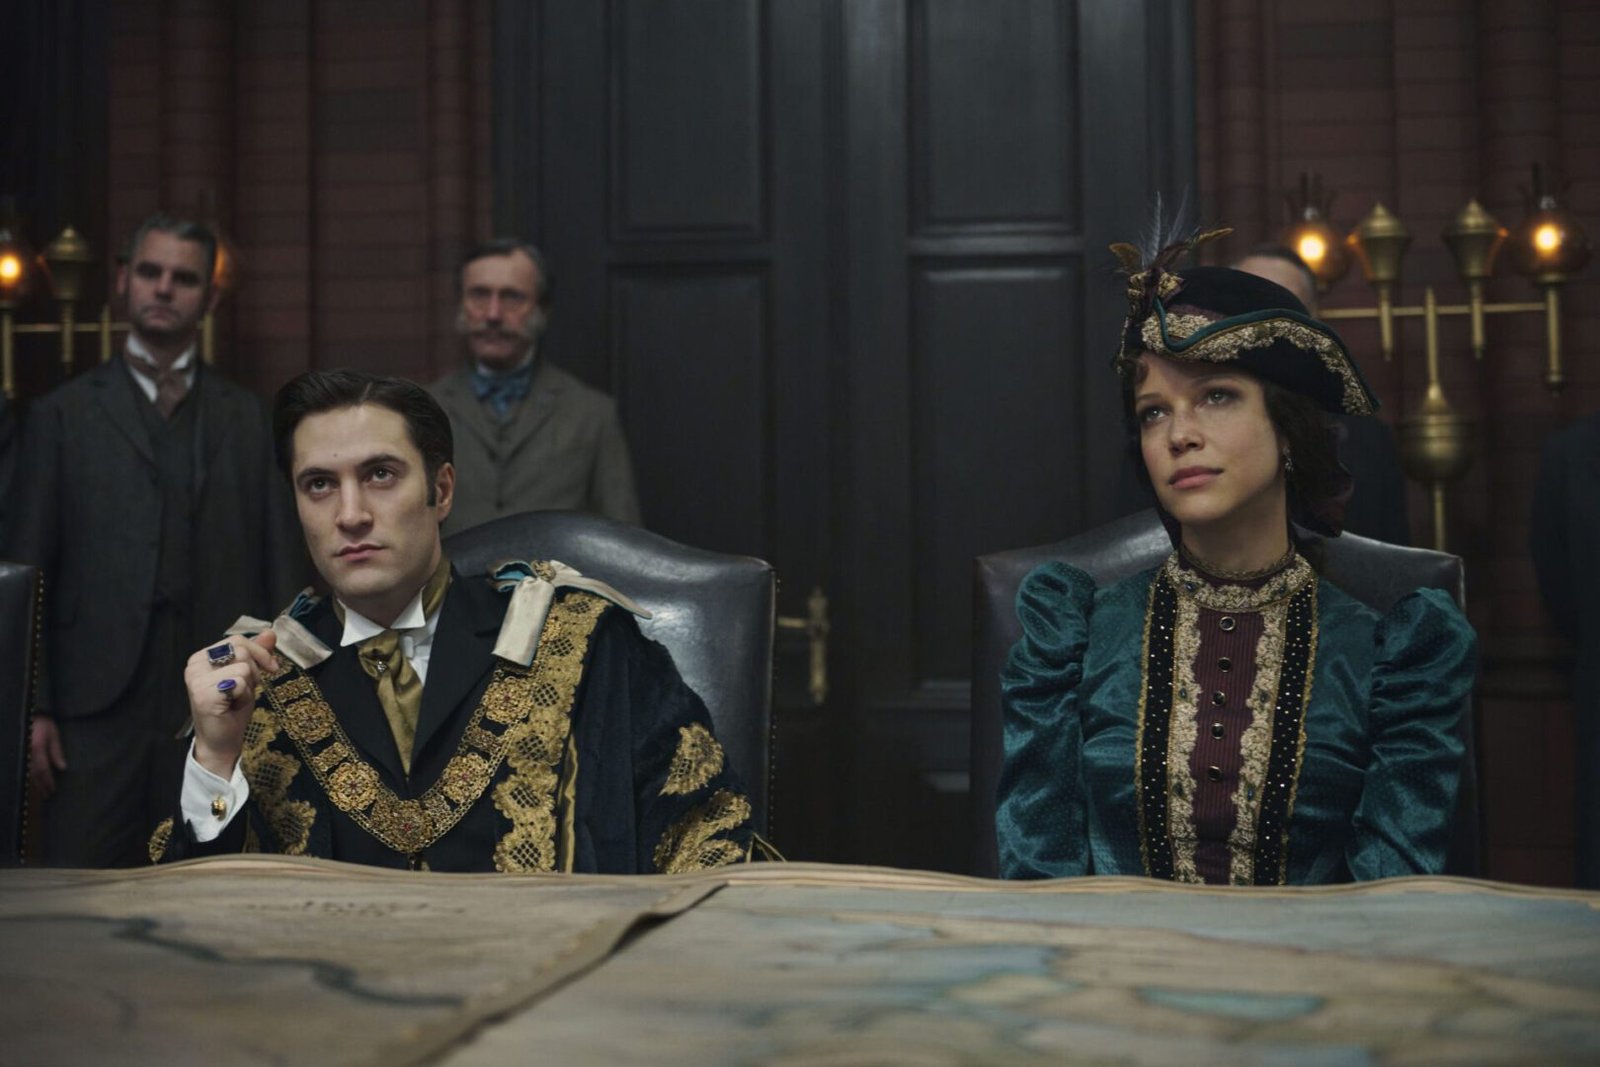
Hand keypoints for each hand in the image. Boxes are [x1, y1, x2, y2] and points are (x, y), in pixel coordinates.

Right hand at [28, 716, 66, 798]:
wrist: (29, 713)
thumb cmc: (44, 722)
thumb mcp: (53, 734)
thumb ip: (57, 751)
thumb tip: (62, 768)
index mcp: (37, 748)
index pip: (43, 770)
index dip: (48, 782)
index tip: (52, 790)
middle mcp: (26, 752)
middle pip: (33, 774)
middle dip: (41, 786)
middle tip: (47, 796)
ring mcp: (21, 753)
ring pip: (26, 772)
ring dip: (34, 783)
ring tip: (41, 792)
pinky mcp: (18, 752)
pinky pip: (23, 767)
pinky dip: (28, 776)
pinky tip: (32, 782)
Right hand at [186, 631, 279, 778]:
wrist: (222, 741)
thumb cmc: (232, 708)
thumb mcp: (248, 676)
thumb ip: (256, 653)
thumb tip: (271, 632)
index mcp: (202, 656)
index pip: (237, 640)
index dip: (260, 651)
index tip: (272, 667)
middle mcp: (195, 664)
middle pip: (241, 649)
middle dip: (254, 670)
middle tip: (245, 689)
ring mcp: (196, 679)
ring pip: (243, 665)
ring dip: (249, 685)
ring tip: (236, 698)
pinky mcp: (203, 693)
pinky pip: (239, 681)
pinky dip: (244, 694)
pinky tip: (233, 705)